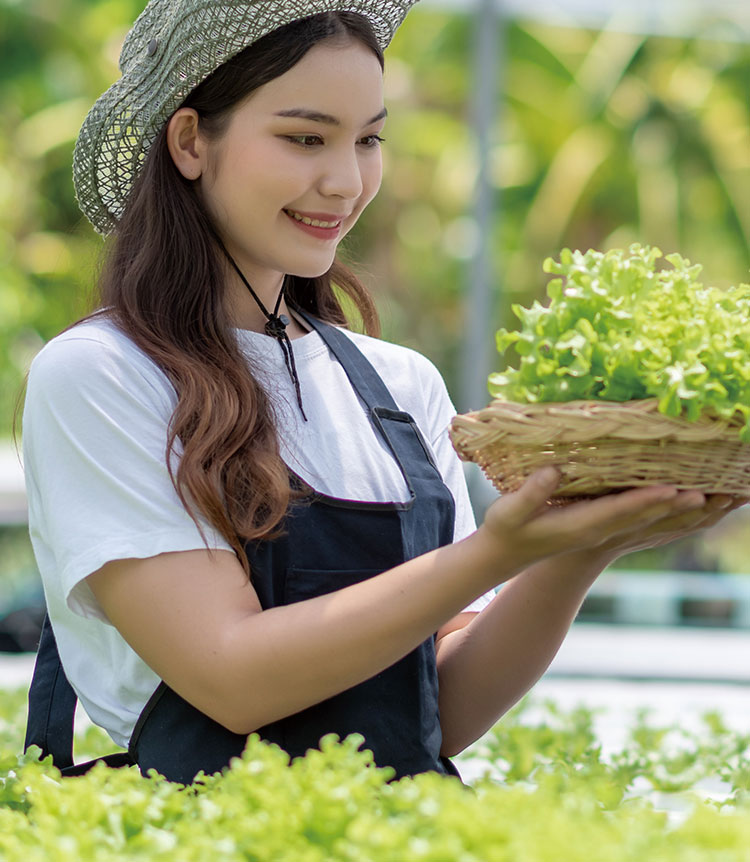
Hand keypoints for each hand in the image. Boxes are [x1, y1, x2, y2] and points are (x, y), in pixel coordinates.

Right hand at [478, 468, 742, 571]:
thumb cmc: (505, 529)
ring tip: (717, 497)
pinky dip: (669, 514)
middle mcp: (599, 531)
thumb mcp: (509, 510)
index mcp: (580, 526)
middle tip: (714, 490)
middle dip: (680, 504)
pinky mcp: (604, 528)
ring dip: (684, 511)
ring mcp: (604, 532)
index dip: (647, 500)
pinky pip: (645, 522)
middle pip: (647, 517)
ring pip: (652, 521)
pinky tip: (688, 503)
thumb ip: (531, 492)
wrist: (505, 556)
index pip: (620, 511)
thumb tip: (554, 471)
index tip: (674, 488)